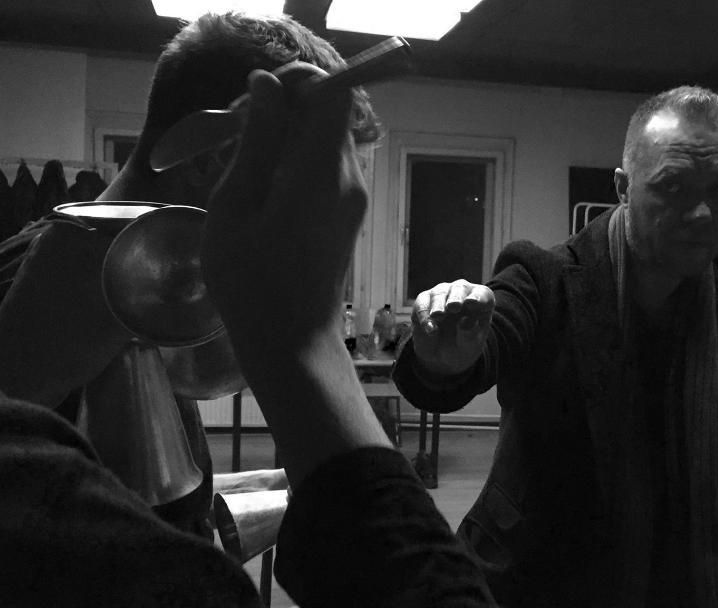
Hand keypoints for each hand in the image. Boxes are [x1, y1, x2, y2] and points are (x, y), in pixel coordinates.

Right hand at [201, 63, 367, 347]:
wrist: (293, 342)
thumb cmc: (251, 282)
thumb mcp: (235, 206)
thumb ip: (254, 141)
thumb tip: (266, 85)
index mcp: (320, 170)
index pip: (330, 92)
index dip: (294, 84)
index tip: (253, 105)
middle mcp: (348, 177)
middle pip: (329, 112)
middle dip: (286, 110)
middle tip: (237, 138)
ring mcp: (354, 196)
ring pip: (328, 138)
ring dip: (289, 138)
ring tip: (245, 170)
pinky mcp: (349, 212)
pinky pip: (329, 166)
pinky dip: (298, 163)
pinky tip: (264, 193)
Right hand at [410, 279, 494, 376]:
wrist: (442, 357)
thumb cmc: (463, 346)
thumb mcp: (469, 347)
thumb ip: (470, 336)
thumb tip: (465, 323)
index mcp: (481, 301)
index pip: (483, 295)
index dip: (479, 298)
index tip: (473, 303)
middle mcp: (462, 293)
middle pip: (460, 289)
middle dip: (456, 297)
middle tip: (454, 306)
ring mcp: (442, 294)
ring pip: (440, 294)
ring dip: (439, 305)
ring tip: (438, 316)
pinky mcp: (424, 301)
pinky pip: (422, 304)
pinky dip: (424, 315)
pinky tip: (429, 328)